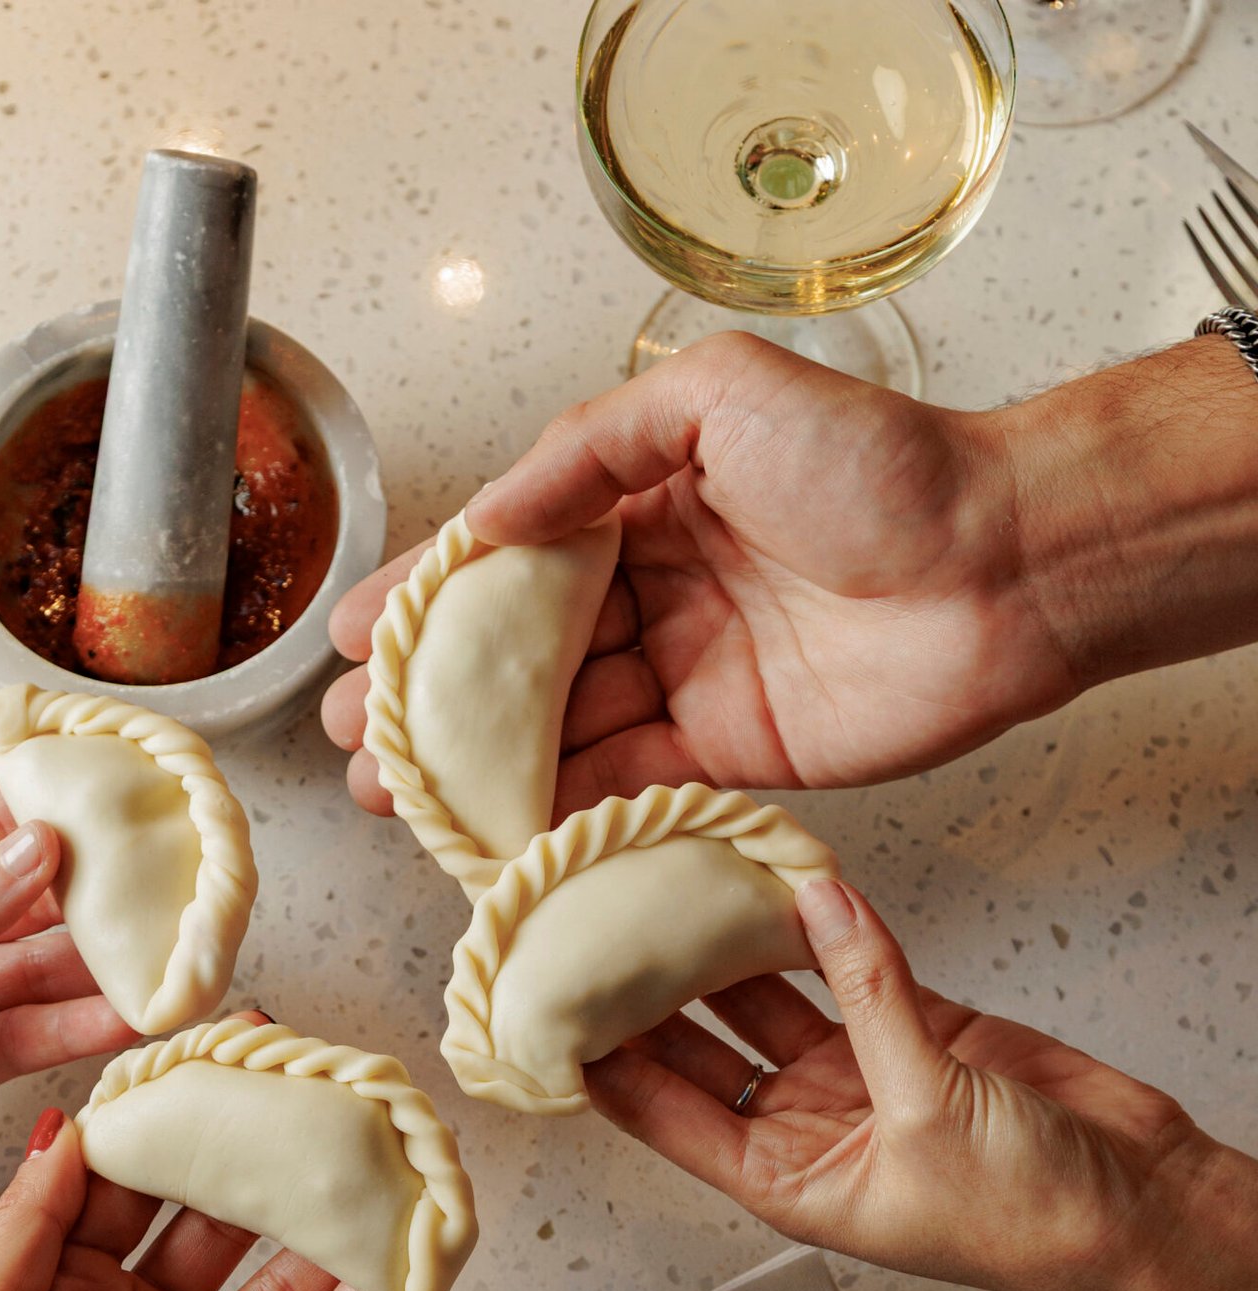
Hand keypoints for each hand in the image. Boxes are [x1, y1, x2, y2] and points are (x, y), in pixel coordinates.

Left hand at [0, 781, 131, 1244]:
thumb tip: (36, 852)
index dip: (57, 817)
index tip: (132, 815)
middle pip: (28, 897)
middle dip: (101, 896)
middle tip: (178, 893)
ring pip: (40, 971)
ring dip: (105, 966)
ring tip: (173, 958)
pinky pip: (28, 1041)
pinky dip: (81, 1030)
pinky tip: (130, 1015)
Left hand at [0, 1112, 388, 1290]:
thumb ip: (30, 1224)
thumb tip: (66, 1125)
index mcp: (55, 1280)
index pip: (129, 1176)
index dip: (174, 1116)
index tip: (221, 1053)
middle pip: (214, 1221)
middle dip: (266, 1163)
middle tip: (326, 1102)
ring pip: (272, 1288)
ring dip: (327, 1237)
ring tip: (384, 1177)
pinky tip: (387, 1281)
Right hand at [324, 331, 1257, 809]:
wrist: (1001, 567)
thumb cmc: (879, 465)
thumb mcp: (717, 398)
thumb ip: (592, 446)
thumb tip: (489, 519)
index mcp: (646, 502)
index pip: (512, 558)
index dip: (428, 600)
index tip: (351, 638)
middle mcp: (658, 593)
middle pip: (519, 657)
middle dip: (429, 700)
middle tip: (352, 738)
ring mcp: (687, 679)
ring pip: (556, 730)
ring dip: (471, 767)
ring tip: (389, 794)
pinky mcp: (726, 756)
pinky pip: (620, 784)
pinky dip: (552, 809)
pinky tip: (486, 829)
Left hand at [586, 876, 1257, 1290]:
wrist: (1144, 1210)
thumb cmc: (1035, 1222)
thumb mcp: (929, 1111)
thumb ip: (871, 998)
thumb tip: (816, 907)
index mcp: (782, 1179)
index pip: (660, 1112)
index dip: (600, 1058)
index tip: (545, 1000)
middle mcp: (806, 1129)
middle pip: (700, 1048)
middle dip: (648, 989)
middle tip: (594, 915)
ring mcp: (862, 1077)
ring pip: (769, 1000)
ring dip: (726, 947)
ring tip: (669, 880)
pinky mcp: (921, 1035)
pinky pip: (853, 972)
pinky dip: (825, 929)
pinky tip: (781, 880)